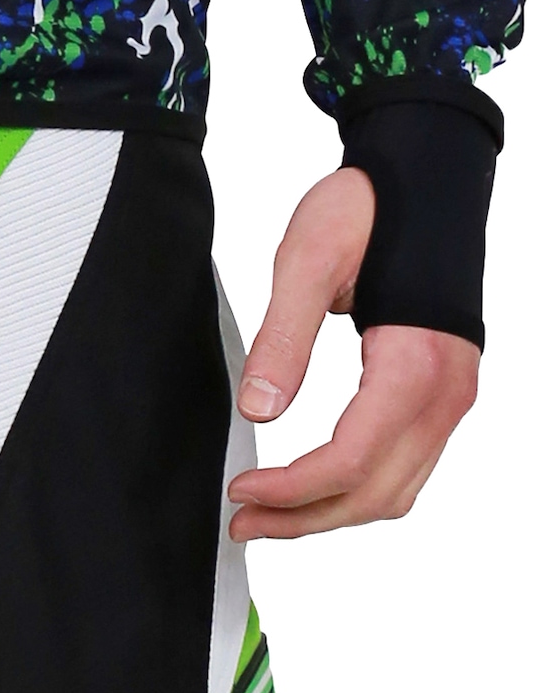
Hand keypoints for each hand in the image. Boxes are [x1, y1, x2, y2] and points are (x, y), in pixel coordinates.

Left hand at [227, 169, 478, 541]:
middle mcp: (445, 392)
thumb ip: (283, 337)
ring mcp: (452, 398)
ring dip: (330, 514)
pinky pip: (406, 470)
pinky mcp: (444, 395)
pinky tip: (314, 486)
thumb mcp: (309, 257)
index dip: (290, 490)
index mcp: (414, 363)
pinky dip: (358, 491)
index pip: (350, 462)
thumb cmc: (373, 205)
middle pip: (373, 494)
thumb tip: (257, 409)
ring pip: (394, 493)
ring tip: (270, 514)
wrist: (427, 172)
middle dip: (304, 518)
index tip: (240, 487)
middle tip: (243, 520)